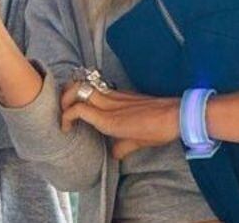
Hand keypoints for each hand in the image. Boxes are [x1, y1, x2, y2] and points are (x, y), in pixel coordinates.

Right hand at [60, 81, 180, 159]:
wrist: (176, 114)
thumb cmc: (157, 130)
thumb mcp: (139, 143)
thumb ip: (122, 147)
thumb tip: (113, 153)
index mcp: (109, 120)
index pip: (78, 110)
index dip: (66, 117)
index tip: (66, 128)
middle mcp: (109, 104)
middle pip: (77, 90)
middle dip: (64, 97)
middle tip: (62, 108)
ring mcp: (115, 95)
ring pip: (86, 85)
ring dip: (74, 90)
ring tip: (71, 101)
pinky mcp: (122, 92)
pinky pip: (99, 87)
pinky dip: (89, 91)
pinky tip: (92, 101)